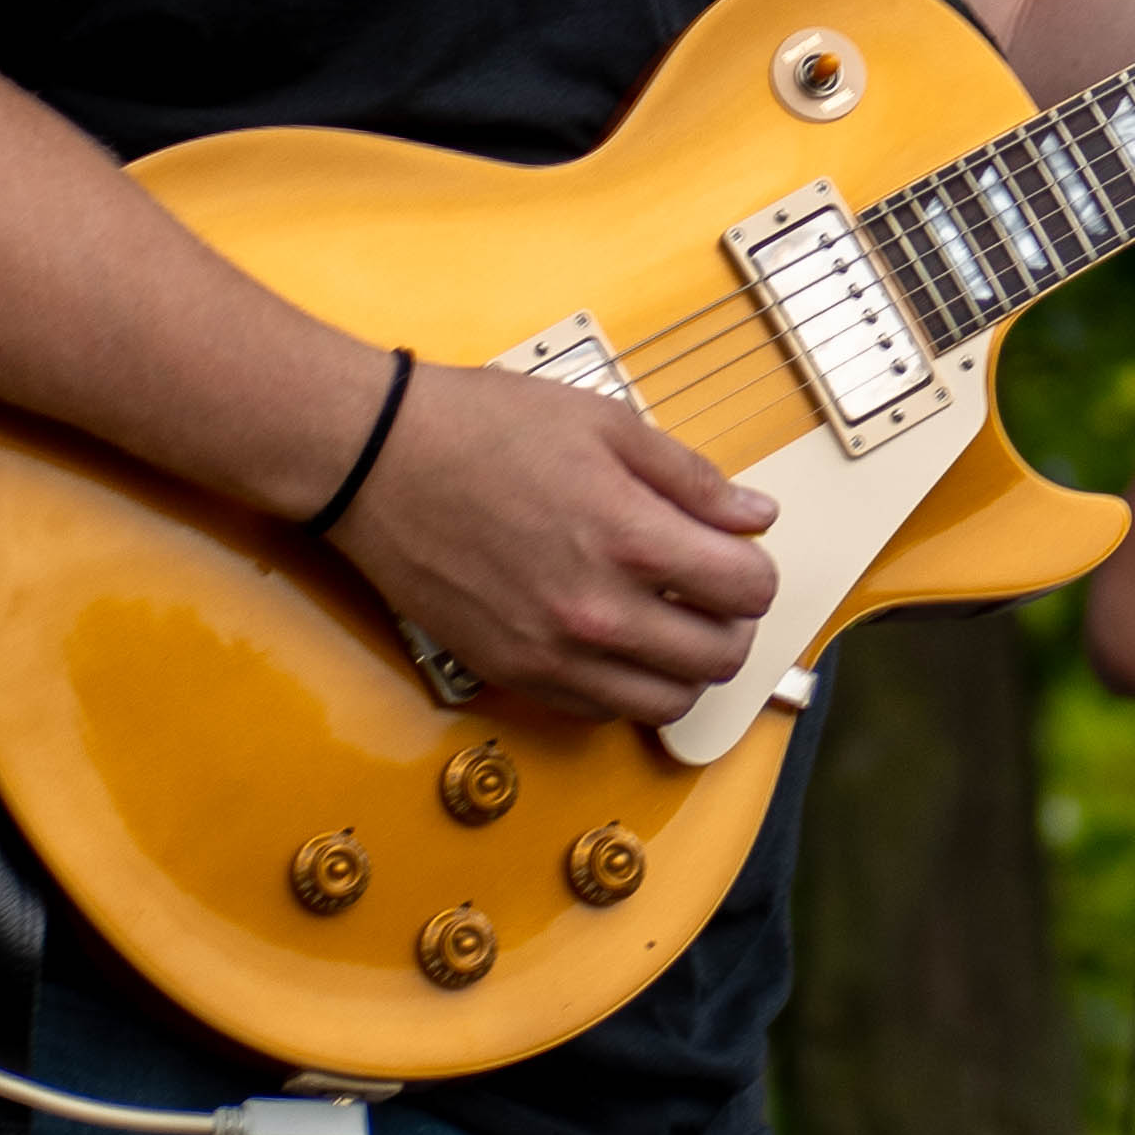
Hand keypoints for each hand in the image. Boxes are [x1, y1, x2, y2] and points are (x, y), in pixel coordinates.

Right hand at [328, 360, 780, 723]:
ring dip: (685, 666)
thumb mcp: (605, 423)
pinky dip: (625, 685)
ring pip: (666, 703)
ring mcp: (552, 654)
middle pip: (720, 658)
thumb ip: (690, 477)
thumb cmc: (483, 428)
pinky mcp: (511, 674)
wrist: (377, 461)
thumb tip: (753, 516)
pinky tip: (614, 639)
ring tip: (670, 620)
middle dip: (733, 623)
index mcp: (631, 538)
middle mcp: (598, 612)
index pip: (748, 590)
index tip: (740, 552)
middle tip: (713, 589)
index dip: (757, 569)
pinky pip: (601, 711)